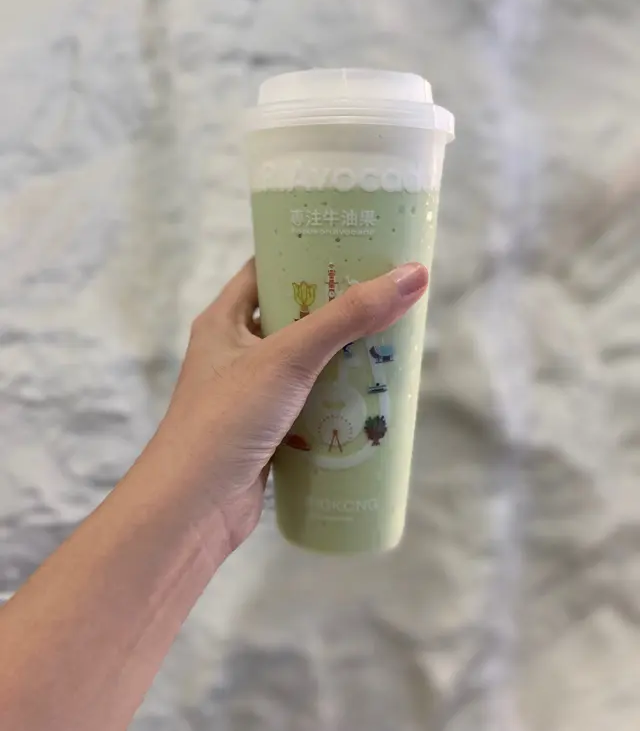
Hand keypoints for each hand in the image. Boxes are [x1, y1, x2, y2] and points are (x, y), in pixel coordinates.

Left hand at [154, 259, 428, 555]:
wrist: (191, 512)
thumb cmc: (226, 420)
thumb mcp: (288, 358)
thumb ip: (348, 317)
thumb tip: (411, 275)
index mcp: (224, 320)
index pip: (268, 270)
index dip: (307, 253)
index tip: (356, 244)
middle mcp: (235, 351)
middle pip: (294, 316)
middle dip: (339, 308)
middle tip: (388, 293)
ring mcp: (252, 394)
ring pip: (306, 364)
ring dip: (343, 356)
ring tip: (394, 338)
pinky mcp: (269, 432)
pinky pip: (311, 404)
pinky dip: (338, 399)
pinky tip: (374, 395)